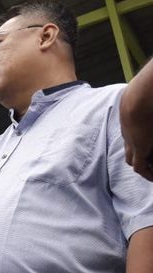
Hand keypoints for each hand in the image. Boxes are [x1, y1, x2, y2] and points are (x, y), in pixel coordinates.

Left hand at [120, 63, 152, 181]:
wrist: (141, 94)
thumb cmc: (148, 91)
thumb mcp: (143, 97)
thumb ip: (145, 99)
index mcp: (130, 121)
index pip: (132, 136)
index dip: (140, 141)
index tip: (148, 149)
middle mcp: (130, 133)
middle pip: (131, 150)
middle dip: (140, 157)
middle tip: (151, 163)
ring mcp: (133, 141)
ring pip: (133, 160)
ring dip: (144, 166)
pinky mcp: (139, 147)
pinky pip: (140, 167)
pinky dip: (147, 174)